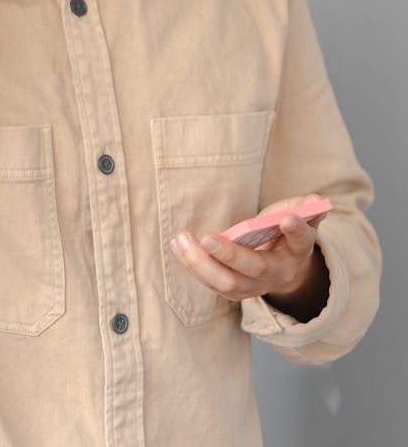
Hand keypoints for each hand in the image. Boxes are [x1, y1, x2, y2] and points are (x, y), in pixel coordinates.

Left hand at [170, 193, 330, 322]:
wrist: (280, 266)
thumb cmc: (284, 232)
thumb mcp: (299, 216)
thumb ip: (306, 208)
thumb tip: (315, 202)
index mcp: (298, 250)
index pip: (300, 241)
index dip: (295, 230)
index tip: (286, 218)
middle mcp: (277, 273)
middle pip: (254, 269)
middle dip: (230, 255)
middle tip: (207, 238)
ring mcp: (254, 286)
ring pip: (227, 283)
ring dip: (201, 262)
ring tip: (182, 238)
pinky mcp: (234, 290)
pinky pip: (211, 282)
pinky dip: (192, 265)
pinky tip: (177, 245)